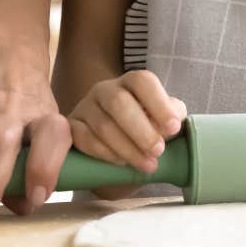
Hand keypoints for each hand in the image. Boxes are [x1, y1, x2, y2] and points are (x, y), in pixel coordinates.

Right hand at [68, 70, 188, 198]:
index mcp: (131, 82)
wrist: (117, 150)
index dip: (159, 103)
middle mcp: (105, 90)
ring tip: (147, 165)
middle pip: (119, 103)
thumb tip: (173, 121)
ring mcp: (85, 107)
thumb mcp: (162, 120)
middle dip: (141, 130)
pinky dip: (105, 154)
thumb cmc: (145, 129)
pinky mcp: (71, 128)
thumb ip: (172, 116)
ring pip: (103, 125)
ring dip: (127, 148)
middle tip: (158, 151)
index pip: (142, 81)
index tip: (173, 128)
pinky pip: (85, 140)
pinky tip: (121, 163)